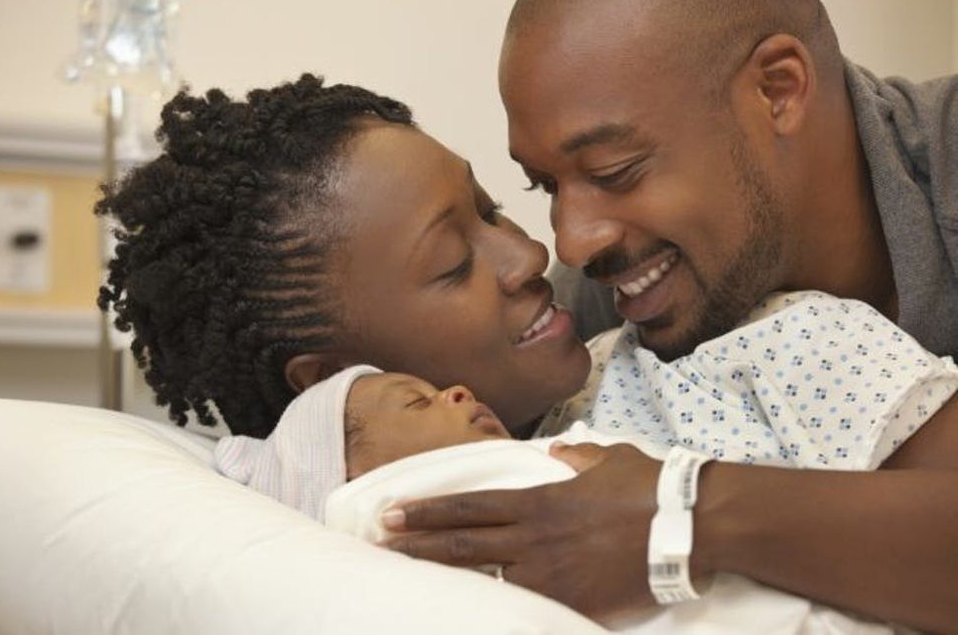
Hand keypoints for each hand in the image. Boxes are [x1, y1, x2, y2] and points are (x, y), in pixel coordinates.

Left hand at [381, 443, 664, 620]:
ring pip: (486, 582)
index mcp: (539, 502)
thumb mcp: (609, 460)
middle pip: (463, 545)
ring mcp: (552, 576)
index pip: (470, 507)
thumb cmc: (649, 487)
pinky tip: (472, 616)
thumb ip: (578, 457)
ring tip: (410, 584)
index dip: (428, 511)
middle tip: (380, 545)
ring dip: (447, 582)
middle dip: (417, 545)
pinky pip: (527, 609)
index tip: (393, 512)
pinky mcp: (574, 604)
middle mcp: (535, 540)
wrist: (689, 526)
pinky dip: (498, 611)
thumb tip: (561, 453)